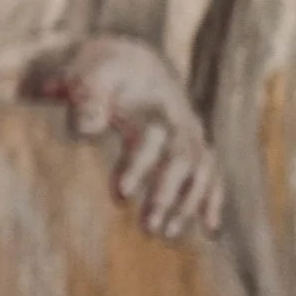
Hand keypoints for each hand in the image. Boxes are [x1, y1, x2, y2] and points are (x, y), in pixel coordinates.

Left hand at [22, 35, 223, 239]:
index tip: (118, 195)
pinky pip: (210, 174)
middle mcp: (181, 119)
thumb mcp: (85, 78)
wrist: (124, 61)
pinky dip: (211, 200)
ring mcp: (191, 132)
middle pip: (182, 160)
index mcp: (156, 101)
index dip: (138, 167)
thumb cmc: (99, 71)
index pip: (153, 139)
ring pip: (199, 172)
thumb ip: (85, 101)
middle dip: (166, 195)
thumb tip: (84, 131)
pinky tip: (208, 230)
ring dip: (185, 205)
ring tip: (163, 233)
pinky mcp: (192, 145)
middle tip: (147, 228)